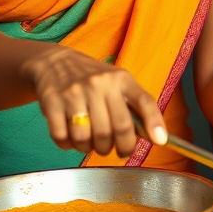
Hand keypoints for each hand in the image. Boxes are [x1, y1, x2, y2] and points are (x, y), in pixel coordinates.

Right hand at [20, 46, 166, 156]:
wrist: (54, 62)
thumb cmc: (92, 78)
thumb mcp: (116, 82)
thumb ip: (133, 106)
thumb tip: (153, 136)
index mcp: (120, 79)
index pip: (143, 101)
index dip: (154, 122)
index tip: (160, 141)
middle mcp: (99, 84)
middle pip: (116, 129)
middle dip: (120, 148)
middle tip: (115, 150)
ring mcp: (74, 92)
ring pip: (87, 138)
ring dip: (89, 148)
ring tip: (90, 142)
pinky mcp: (52, 102)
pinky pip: (62, 137)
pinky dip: (68, 145)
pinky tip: (71, 138)